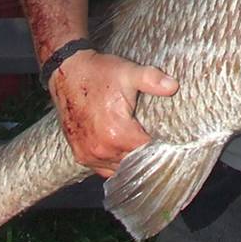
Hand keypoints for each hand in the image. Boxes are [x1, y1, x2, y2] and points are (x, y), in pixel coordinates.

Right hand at [47, 50, 177, 177]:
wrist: (66, 72)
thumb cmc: (98, 73)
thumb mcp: (128, 72)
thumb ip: (152, 80)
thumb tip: (173, 86)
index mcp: (117, 133)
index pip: (148, 151)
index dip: (161, 146)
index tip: (169, 138)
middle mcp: (102, 149)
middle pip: (135, 162)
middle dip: (147, 154)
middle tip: (158, 142)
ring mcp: (88, 155)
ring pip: (120, 168)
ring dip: (131, 160)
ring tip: (140, 146)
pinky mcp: (80, 155)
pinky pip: (103, 169)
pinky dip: (114, 163)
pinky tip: (123, 151)